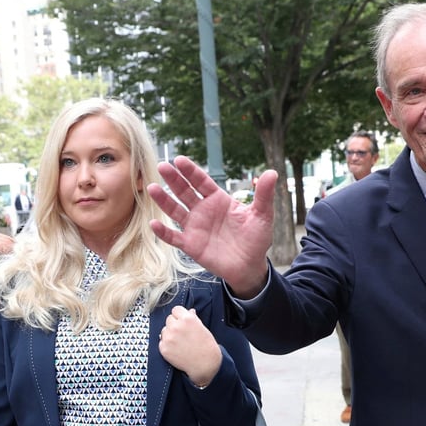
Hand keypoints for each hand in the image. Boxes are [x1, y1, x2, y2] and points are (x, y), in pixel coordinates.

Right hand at [147, 156, 277, 297]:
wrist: (250, 266)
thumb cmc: (256, 238)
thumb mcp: (262, 215)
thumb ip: (264, 195)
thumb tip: (272, 172)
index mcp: (218, 200)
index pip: (201, 181)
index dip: (191, 171)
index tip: (179, 160)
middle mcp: (203, 210)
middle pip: (185, 191)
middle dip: (173, 179)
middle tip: (162, 166)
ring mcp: (195, 227)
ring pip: (175, 211)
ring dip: (163, 200)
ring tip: (152, 188)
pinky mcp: (191, 245)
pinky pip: (174, 237)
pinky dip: (163, 232)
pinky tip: (154, 224)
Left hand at [158, 306, 221, 386]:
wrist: (205, 364)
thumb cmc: (206, 346)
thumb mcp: (202, 328)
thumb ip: (193, 318)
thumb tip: (189, 311)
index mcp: (187, 319)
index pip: (176, 309)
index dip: (179, 315)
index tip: (182, 321)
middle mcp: (176, 326)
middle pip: (169, 319)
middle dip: (174, 324)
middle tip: (182, 333)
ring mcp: (169, 338)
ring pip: (164, 330)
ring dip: (169, 334)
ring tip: (180, 342)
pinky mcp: (164, 348)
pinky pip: (162, 341)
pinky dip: (167, 344)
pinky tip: (176, 349)